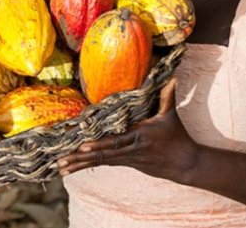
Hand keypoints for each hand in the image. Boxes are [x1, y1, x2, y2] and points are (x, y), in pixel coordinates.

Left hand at [57, 77, 200, 184]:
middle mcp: (129, 150)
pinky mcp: (125, 163)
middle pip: (102, 154)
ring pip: (99, 162)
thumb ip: (167, 95)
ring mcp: (126, 159)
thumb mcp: (171, 115)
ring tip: (60, 166)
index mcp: (139, 136)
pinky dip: (86, 166)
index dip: (99, 144)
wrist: (186, 164)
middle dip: (81, 157)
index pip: (116, 141)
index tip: (83, 146)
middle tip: (61, 160)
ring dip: (78, 164)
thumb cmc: (177, 136)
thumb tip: (171, 76)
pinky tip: (71, 169)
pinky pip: (102, 164)